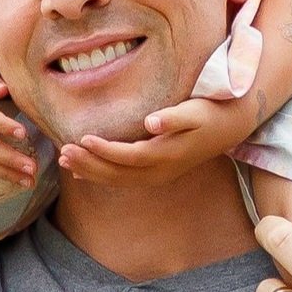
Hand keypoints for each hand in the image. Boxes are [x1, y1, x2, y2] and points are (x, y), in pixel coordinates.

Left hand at [56, 93, 252, 186]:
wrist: (229, 129)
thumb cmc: (210, 113)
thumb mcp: (196, 111)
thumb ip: (173, 117)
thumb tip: (151, 122)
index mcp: (166, 154)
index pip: (128, 156)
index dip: (104, 150)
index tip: (83, 138)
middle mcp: (159, 171)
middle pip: (117, 174)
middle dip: (89, 164)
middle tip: (62, 153)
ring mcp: (157, 176)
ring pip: (117, 180)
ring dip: (90, 172)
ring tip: (64, 162)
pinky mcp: (155, 174)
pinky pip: (123, 180)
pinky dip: (100, 177)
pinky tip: (80, 173)